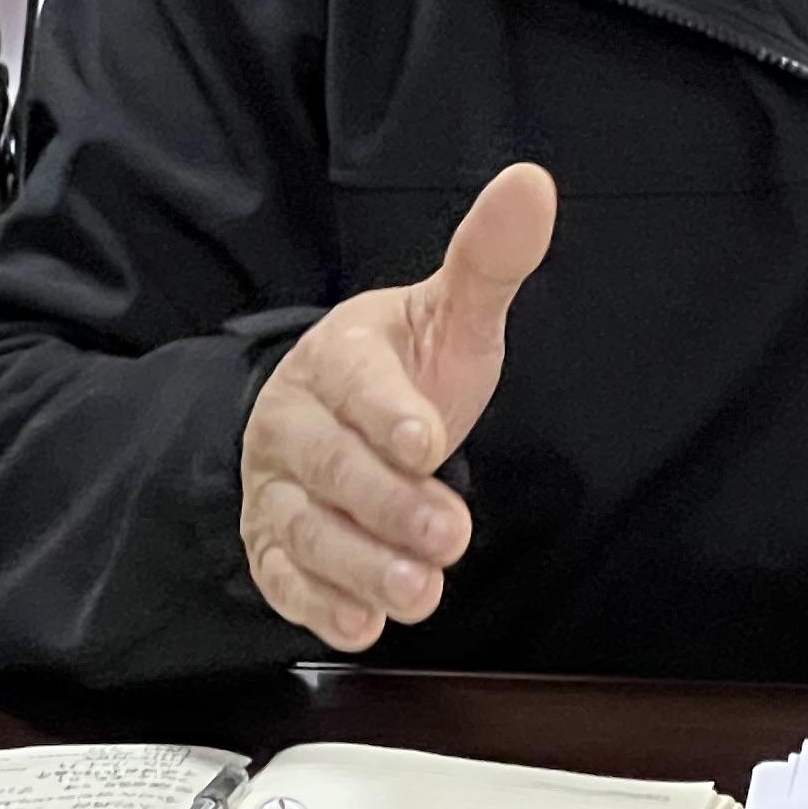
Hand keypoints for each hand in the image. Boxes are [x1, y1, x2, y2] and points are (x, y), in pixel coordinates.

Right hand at [237, 162, 556, 653]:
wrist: (336, 412)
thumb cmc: (403, 366)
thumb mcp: (450, 313)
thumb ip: (488, 260)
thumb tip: (532, 184)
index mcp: (336, 357)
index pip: (355, 384)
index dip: (387, 413)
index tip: (427, 441)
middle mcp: (294, 424)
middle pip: (330, 468)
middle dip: (388, 505)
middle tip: (450, 535)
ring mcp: (278, 489)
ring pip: (306, 531)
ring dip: (360, 566)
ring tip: (419, 592)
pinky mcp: (275, 547)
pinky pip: (284, 580)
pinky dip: (318, 606)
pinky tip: (361, 624)